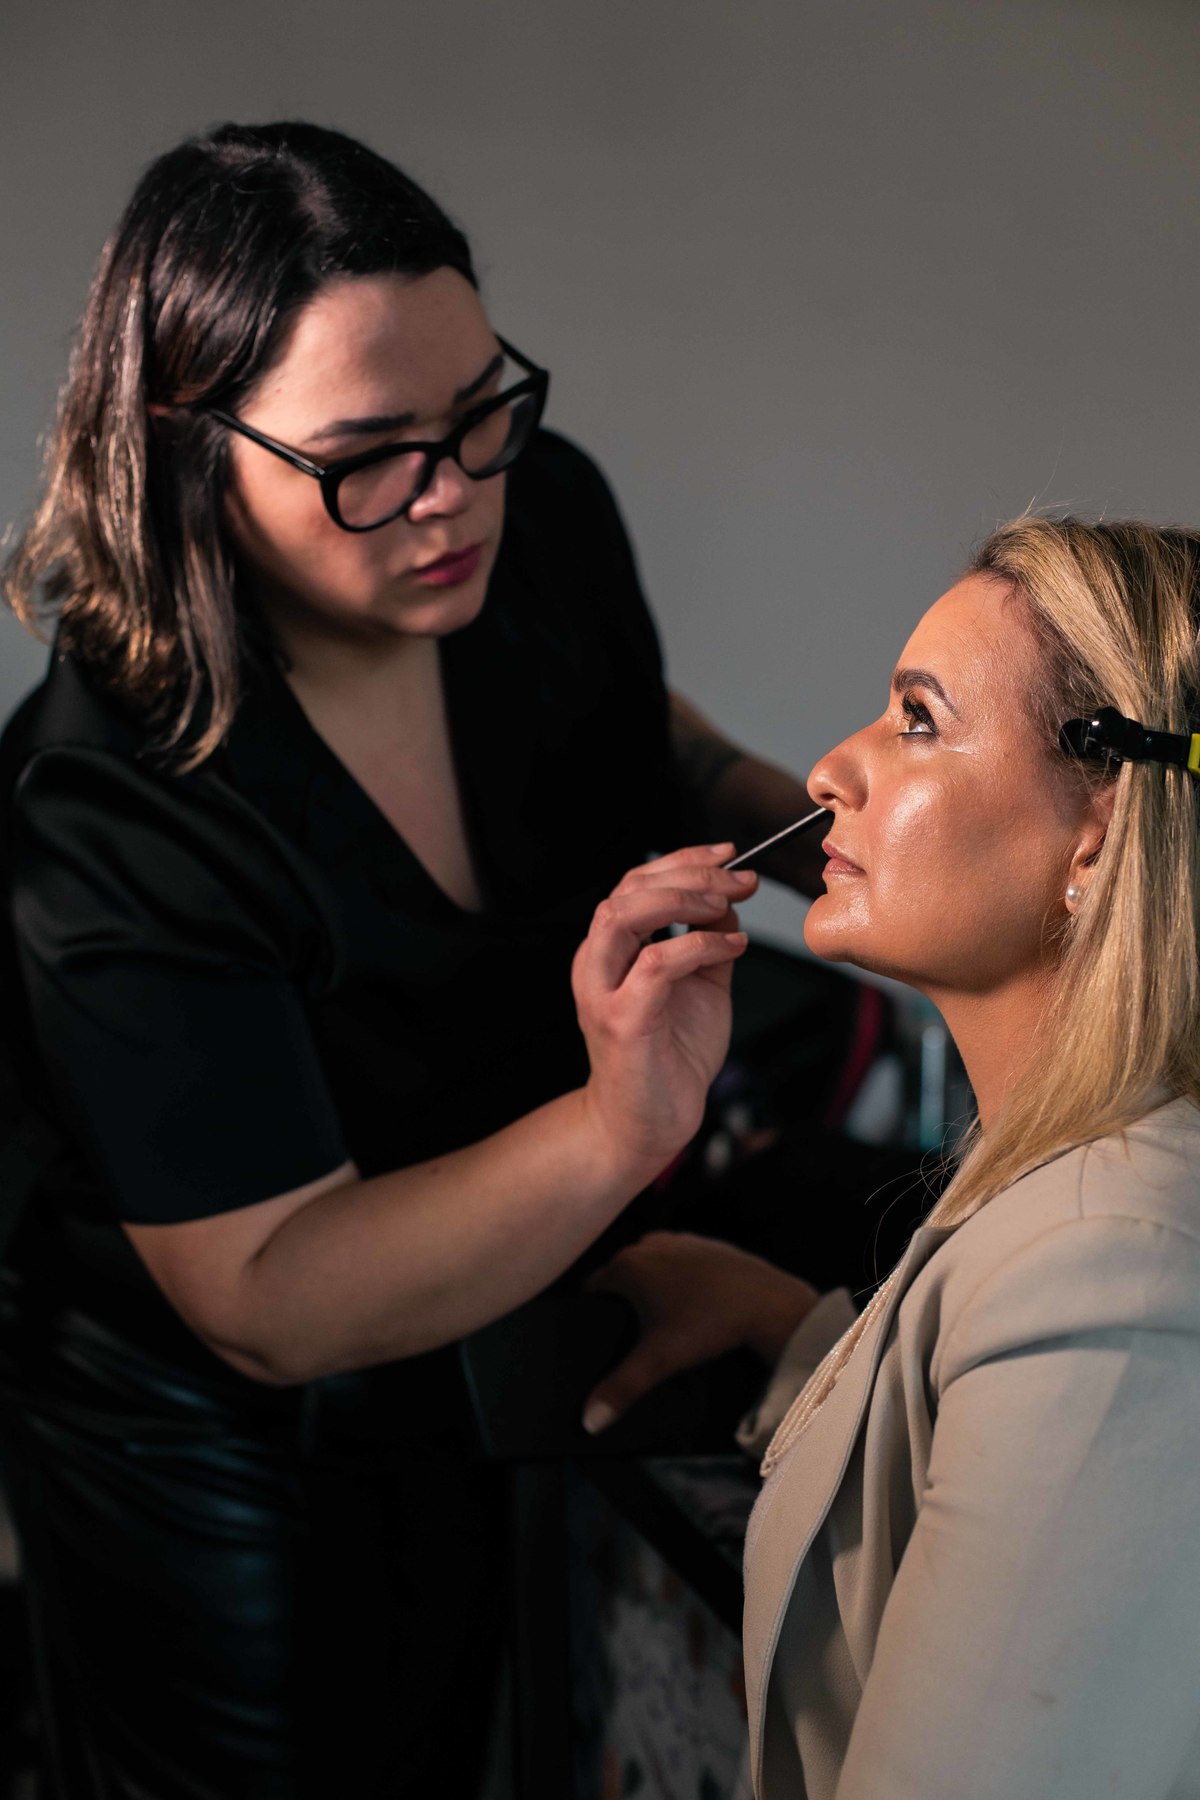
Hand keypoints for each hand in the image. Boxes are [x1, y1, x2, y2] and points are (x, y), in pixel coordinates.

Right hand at [572, 844, 754, 1177]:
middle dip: (689, 873)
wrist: (648, 1123)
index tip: (730, 855)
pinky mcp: (623, 1022)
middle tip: (739, 879)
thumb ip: (709, 941)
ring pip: (624, 916)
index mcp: (610, 950)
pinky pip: (656, 965)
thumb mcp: (699, 985)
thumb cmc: (668, 1056)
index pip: (636, 882)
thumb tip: (730, 900)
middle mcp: (597, 964)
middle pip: (628, 889)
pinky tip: (731, 947)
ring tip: (726, 905)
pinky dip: (698, 946)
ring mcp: (604, 992)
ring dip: (682, 900)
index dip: (683, 860)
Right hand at [580, 1230, 820, 1433]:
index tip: (602, 1331)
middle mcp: (650, 1244)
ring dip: (652, 1285)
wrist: (767, 1303)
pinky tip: (692, 1302)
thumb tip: (589, 1421)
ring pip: (652, 1264)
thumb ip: (621, 1389)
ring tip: (662, 1320)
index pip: (592, 1286)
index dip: (593, 1310)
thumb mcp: (660, 1360)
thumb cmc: (709, 1325)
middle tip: (632, 1332)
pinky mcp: (707, 1243)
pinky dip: (680, 1277)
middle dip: (622, 1299)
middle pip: (621, 1274)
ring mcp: (681, 1240)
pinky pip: (681, 1260)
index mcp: (629, 1266)